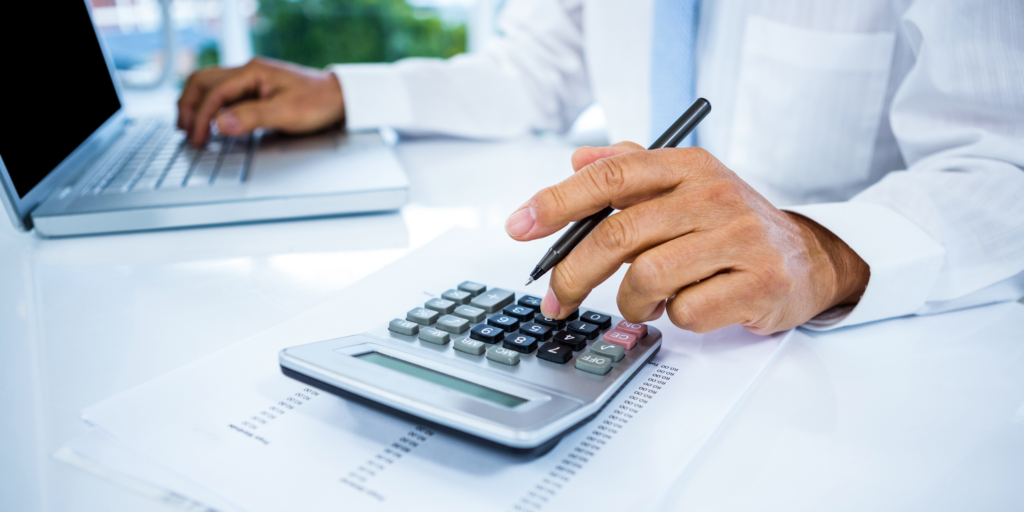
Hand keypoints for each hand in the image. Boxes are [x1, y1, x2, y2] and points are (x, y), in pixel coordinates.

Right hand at [177, 57, 344, 145]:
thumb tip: (219, 124)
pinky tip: (210, 121)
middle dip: (189, 105)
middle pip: (203, 81)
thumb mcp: (286, 114)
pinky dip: (211, 106)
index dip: (202, 118)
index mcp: (253, 72)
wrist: (340, 98)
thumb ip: (251, 117)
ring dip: (196, 104)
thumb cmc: (318, 102)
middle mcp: (249, 71)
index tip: (197, 139)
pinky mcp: (256, 89)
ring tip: (189, 126)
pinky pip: (224, 93)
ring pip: (210, 85)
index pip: (214, 93)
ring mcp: (251, 79)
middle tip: (184, 131)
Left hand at [504, 142, 869, 334]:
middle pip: (620, 234)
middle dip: (574, 274)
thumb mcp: (687, 186)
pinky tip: (691, 306)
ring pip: (649, 277)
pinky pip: (688, 312)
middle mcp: (714, 195)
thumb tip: (576, 160)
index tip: (519, 226)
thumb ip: (632, 169)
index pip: (612, 176)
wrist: (808, 259)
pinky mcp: (759, 283)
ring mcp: (740, 239)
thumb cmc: (731, 226)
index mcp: (689, 167)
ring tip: (645, 302)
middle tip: (556, 300)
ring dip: (633, 301)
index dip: (557, 201)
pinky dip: (676, 318)